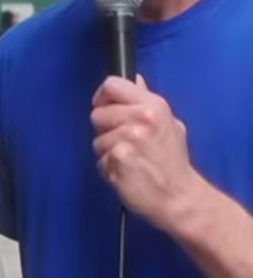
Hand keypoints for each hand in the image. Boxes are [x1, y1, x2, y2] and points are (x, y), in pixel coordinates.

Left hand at [91, 75, 198, 231]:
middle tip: (125, 142)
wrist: (179, 197)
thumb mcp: (169, 122)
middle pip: (98, 113)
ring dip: (107, 152)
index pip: (112, 84)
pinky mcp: (118, 159)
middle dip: (106, 129)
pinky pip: (99, 159)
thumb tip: (134, 80)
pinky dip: (108, 168)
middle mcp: (140, 118)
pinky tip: (125, 172)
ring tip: (129, 160)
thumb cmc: (172, 162)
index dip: (104, 97)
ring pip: (97, 139)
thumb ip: (146, 100)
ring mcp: (128, 138)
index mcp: (153, 105)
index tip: (107, 108)